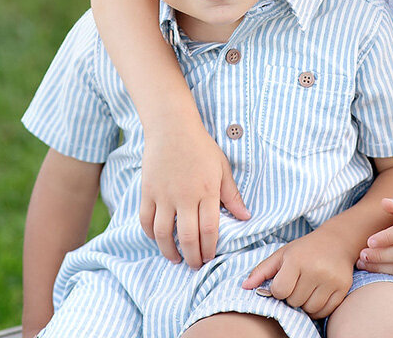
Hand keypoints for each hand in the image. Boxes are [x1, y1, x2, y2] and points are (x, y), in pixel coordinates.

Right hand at [140, 124, 249, 268]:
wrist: (172, 127)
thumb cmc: (201, 147)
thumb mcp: (222, 168)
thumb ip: (232, 195)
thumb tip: (246, 217)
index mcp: (206, 191)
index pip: (209, 230)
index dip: (209, 248)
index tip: (210, 257)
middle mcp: (184, 196)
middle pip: (187, 237)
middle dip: (192, 257)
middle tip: (195, 265)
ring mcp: (163, 195)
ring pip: (163, 233)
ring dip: (169, 251)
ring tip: (175, 258)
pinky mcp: (147, 191)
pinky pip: (146, 220)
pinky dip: (150, 234)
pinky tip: (158, 239)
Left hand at [243, 231, 356, 318]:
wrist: (337, 241)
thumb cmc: (305, 249)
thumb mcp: (282, 255)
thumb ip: (262, 271)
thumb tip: (244, 287)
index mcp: (297, 260)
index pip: (280, 291)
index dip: (280, 290)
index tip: (285, 281)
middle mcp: (315, 270)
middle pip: (295, 302)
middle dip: (293, 296)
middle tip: (299, 283)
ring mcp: (331, 280)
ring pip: (310, 309)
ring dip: (306, 304)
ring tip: (308, 288)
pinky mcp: (343, 288)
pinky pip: (325, 311)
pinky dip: (319, 308)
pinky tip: (318, 293)